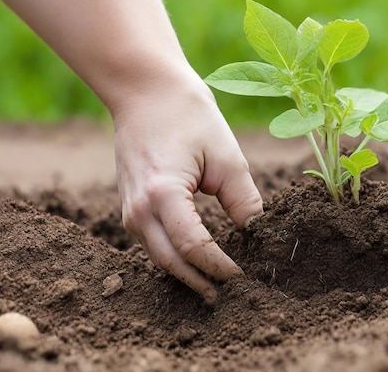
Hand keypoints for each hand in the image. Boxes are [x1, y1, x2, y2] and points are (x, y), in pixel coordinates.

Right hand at [112, 67, 262, 303]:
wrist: (145, 91)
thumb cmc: (188, 116)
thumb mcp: (227, 156)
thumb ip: (243, 201)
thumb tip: (257, 235)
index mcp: (163, 194)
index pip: (195, 248)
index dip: (222, 267)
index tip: (245, 276)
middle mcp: (139, 208)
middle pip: (172, 263)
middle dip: (203, 282)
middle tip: (231, 296)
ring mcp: (129, 209)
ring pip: (159, 258)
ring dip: (188, 274)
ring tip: (216, 286)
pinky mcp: (131, 206)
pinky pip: (152, 243)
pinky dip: (175, 257)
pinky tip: (196, 262)